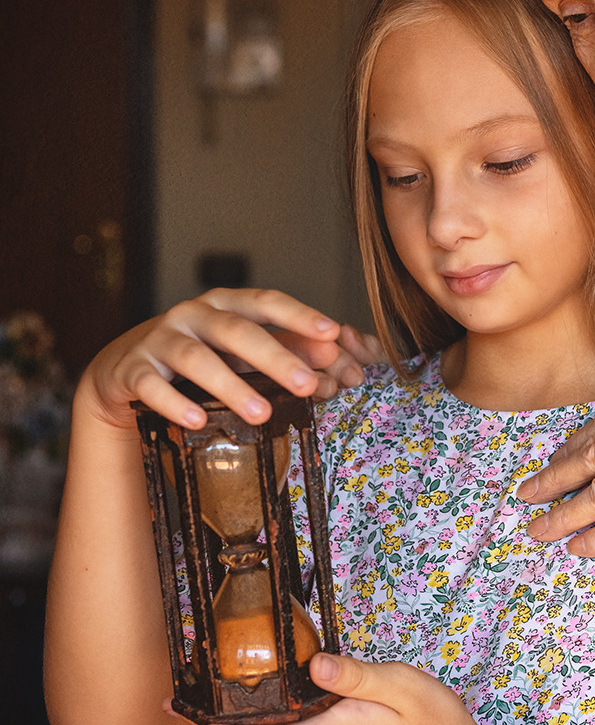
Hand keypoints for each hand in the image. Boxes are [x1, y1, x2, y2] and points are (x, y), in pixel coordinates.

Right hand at [77, 289, 378, 433]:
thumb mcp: (241, 353)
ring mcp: (160, 340)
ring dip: (231, 386)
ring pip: (196, 359)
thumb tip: (338, 361)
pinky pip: (153, 386)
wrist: (126, 373)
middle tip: (308, 384)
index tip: (333, 333)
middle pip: (236, 330)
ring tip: (261, 414)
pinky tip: (197, 421)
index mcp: (225, 305)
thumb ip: (287, 352)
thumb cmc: (200, 359)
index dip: (299, 315)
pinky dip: (175, 404)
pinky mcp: (134, 371)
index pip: (265, 302)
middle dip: (275, 357)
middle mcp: (192, 315)